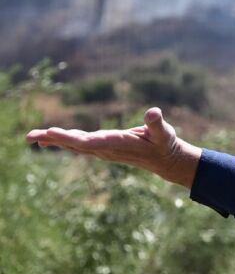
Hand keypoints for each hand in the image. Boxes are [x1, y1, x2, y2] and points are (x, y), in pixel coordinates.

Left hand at [25, 107, 201, 188]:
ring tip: (31, 137)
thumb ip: (156, 123)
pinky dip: (60, 141)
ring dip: (52, 140)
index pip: (91, 142)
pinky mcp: (101, 148)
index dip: (71, 138)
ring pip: (73, 145)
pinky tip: (46, 140)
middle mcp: (106, 149)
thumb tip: (153, 112)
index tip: (53, 133)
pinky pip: (76, 145)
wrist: (162, 160)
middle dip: (54, 139)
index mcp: (117, 144)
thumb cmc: (164, 143)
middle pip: (75, 144)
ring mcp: (102, 150)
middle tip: (31, 135)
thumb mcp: (164, 133)